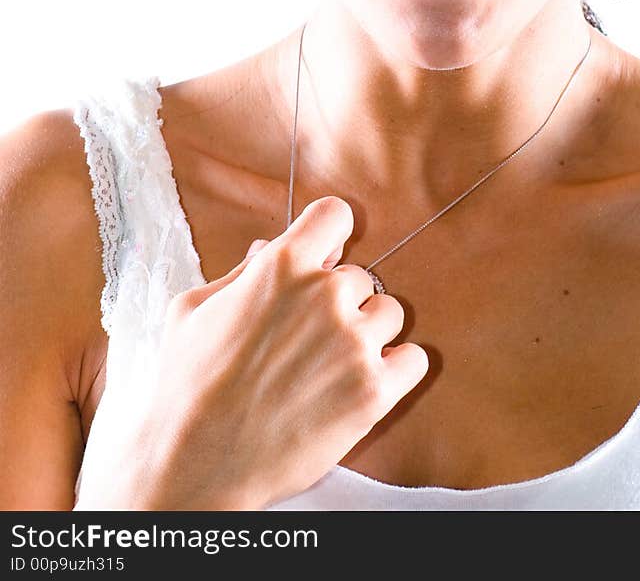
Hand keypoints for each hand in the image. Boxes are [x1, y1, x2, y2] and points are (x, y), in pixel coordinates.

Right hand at [128, 197, 427, 509]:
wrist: (194, 463)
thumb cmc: (186, 384)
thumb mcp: (193, 309)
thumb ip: (241, 272)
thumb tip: (268, 246)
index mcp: (282, 266)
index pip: (336, 215)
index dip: (330, 237)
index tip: (324, 258)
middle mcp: (325, 295)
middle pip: (359, 276)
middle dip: (338, 303)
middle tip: (306, 340)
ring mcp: (353, 343)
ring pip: (389, 313)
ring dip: (367, 334)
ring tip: (331, 365)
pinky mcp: (373, 391)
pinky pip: (415, 359)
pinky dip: (397, 369)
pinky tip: (365, 381)